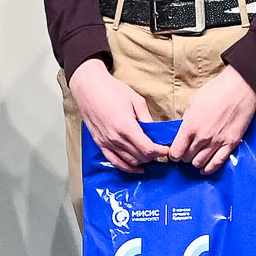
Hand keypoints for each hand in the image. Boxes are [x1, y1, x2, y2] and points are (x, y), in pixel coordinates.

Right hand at [70, 58, 162, 172]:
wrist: (88, 87)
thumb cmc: (111, 90)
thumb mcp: (136, 100)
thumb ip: (147, 119)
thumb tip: (156, 132)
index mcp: (126, 126)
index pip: (147, 148)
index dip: (160, 151)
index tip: (167, 149)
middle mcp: (115, 138)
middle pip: (140, 156)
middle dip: (153, 156)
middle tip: (160, 150)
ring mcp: (106, 142)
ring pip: (129, 161)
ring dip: (142, 161)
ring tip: (150, 156)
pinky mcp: (99, 143)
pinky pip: (114, 161)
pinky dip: (127, 167)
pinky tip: (136, 168)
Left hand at [172, 66, 255, 175]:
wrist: (239, 88)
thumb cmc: (215, 91)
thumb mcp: (192, 103)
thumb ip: (186, 120)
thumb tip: (182, 131)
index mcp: (190, 126)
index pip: (176, 151)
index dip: (173, 154)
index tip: (175, 151)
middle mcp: (202, 137)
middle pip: (187, 158)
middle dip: (184, 156)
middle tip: (186, 152)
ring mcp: (217, 142)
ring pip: (200, 163)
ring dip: (196, 162)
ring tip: (196, 157)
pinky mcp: (231, 144)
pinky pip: (217, 163)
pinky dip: (209, 169)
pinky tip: (205, 169)